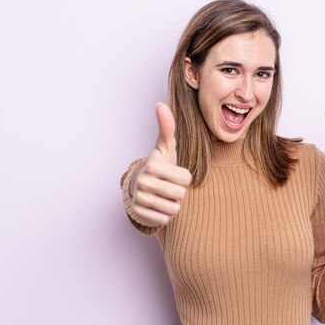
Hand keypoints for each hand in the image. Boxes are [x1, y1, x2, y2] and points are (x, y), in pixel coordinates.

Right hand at [127, 102, 191, 226]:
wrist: (139, 188)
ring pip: (174, 209)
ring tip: (163, 196)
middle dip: (179, 192)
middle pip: (180, 194)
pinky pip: (165, 220)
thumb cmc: (159, 166)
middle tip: (169, 186)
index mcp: (152, 165)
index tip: (174, 174)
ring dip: (173, 204)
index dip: (185, 178)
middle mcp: (143, 182)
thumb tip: (160, 104)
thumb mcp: (165, 148)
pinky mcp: (138, 214)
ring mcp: (139, 199)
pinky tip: (157, 206)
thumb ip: (167, 127)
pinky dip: (164, 216)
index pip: (186, 178)